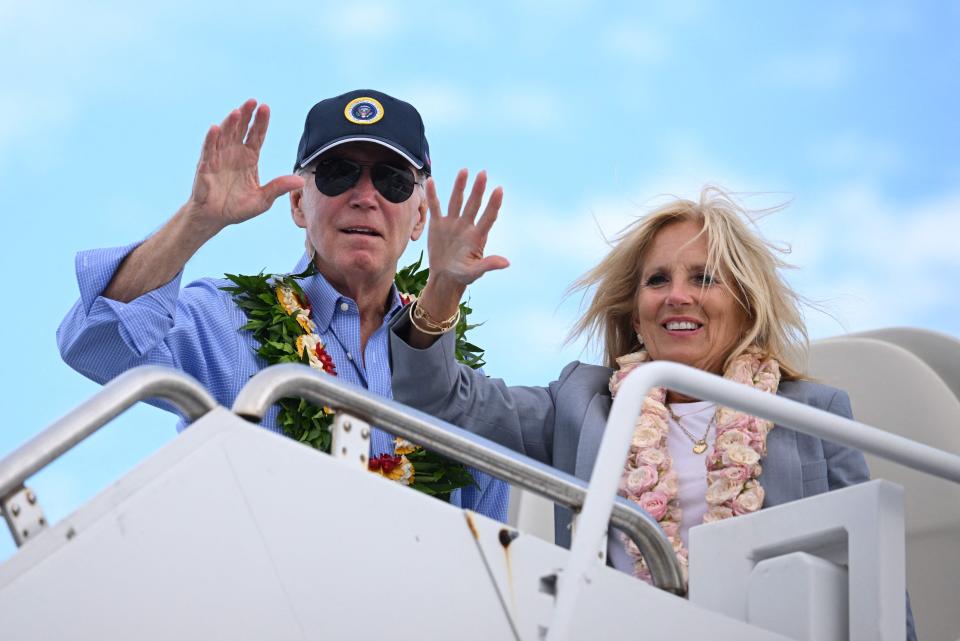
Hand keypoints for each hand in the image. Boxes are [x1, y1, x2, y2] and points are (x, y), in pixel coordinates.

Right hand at [186, 99, 303, 231]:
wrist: (215, 218)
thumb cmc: (238, 208)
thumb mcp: (263, 199)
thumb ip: (279, 187)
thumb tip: (301, 181)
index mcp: (249, 158)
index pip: (256, 135)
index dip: (260, 122)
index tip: (266, 107)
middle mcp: (234, 153)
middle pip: (241, 130)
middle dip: (247, 115)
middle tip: (253, 101)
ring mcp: (219, 158)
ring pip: (225, 135)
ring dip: (230, 123)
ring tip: (238, 111)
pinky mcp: (205, 166)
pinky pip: (208, 150)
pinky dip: (211, 139)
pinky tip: (215, 128)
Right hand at [425, 169, 508, 289]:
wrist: (445, 276)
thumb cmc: (463, 276)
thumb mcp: (475, 272)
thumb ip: (488, 265)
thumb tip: (507, 263)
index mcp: (477, 237)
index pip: (488, 217)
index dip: (494, 204)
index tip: (499, 190)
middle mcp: (466, 226)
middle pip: (474, 204)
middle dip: (478, 190)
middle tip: (483, 173)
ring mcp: (452, 223)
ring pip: (457, 201)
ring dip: (460, 186)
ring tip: (464, 171)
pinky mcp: (438, 224)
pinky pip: (435, 207)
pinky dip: (433, 195)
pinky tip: (431, 182)